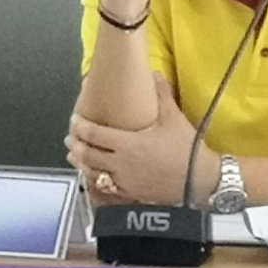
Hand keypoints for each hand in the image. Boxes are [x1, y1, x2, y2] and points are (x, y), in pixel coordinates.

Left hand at [66, 74, 217, 206]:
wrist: (198, 180)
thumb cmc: (185, 148)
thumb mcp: (173, 118)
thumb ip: (161, 94)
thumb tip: (154, 73)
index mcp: (127, 144)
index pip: (95, 134)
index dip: (81, 127)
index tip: (74, 121)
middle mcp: (120, 164)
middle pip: (89, 155)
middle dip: (77, 145)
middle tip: (70, 138)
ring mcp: (124, 181)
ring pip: (94, 173)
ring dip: (81, 164)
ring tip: (74, 157)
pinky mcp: (131, 194)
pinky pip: (105, 188)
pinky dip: (95, 180)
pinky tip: (94, 176)